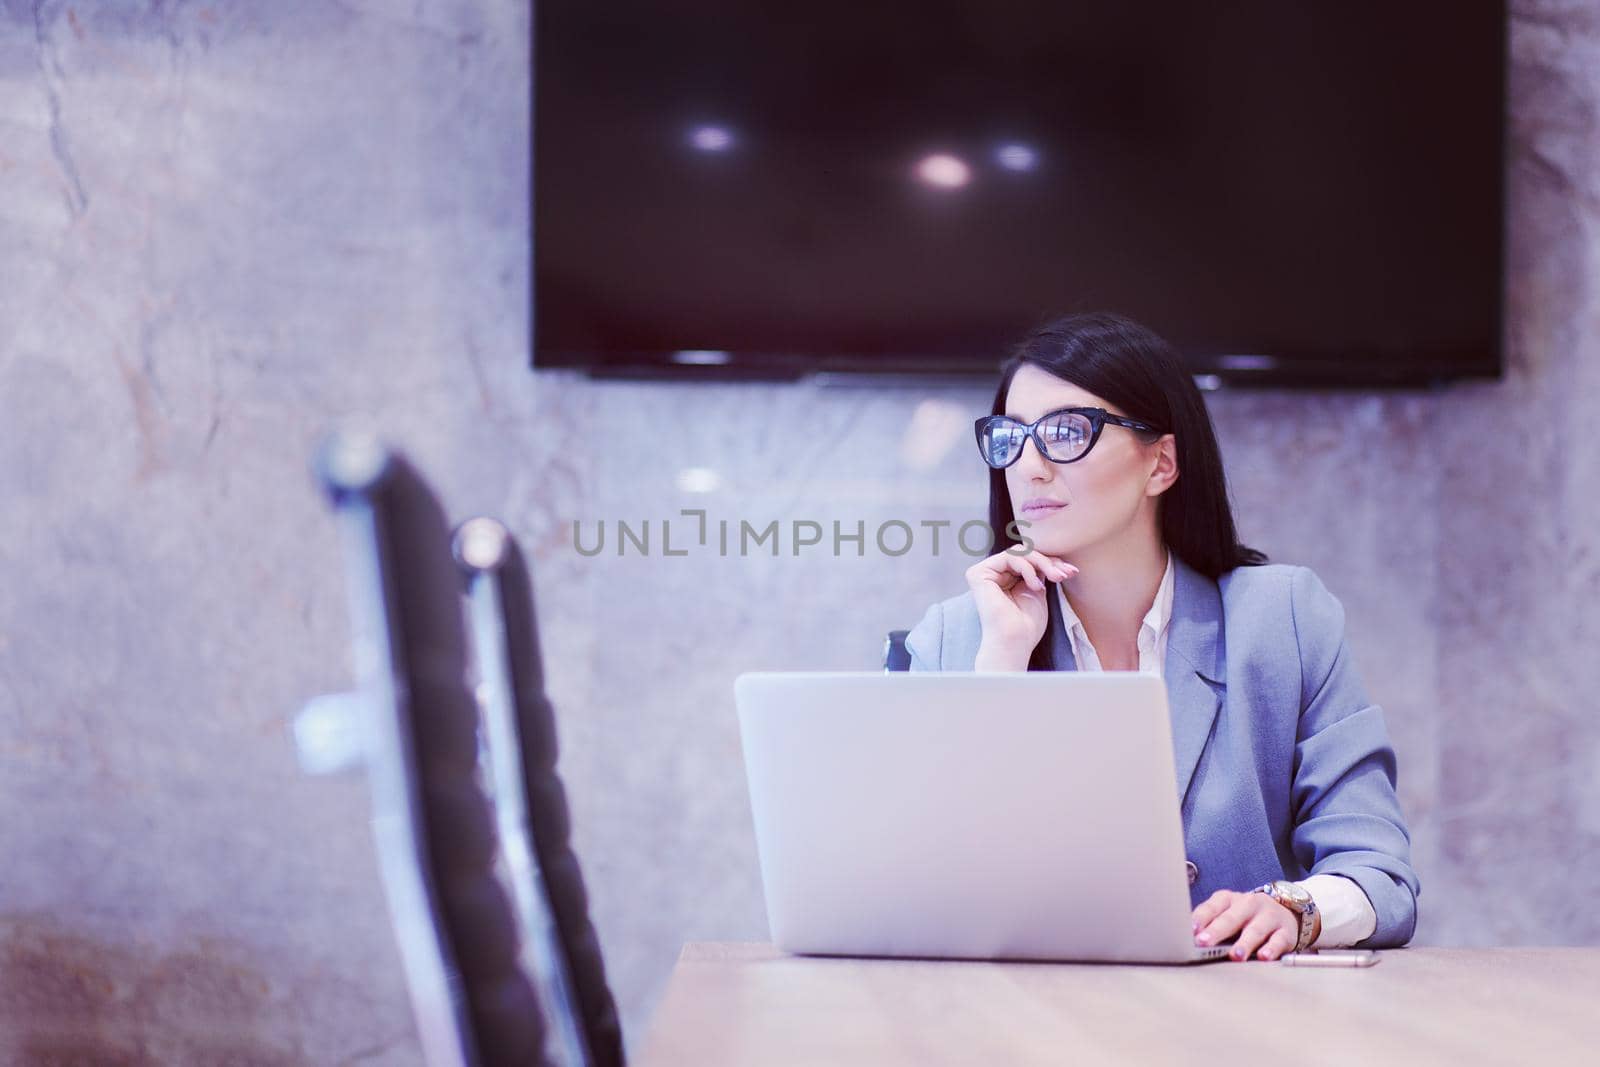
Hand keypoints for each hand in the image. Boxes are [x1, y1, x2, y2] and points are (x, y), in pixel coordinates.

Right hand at [965, 548, 1077, 669]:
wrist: (1015, 642)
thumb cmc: (1027, 625)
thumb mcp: (1037, 590)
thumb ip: (1038, 570)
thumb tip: (1051, 554)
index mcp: (1004, 579)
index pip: (1028, 559)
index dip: (1050, 562)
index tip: (1071, 571)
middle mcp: (991, 574)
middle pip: (1023, 553)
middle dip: (1048, 561)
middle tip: (1065, 574)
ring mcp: (983, 573)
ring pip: (1018, 552)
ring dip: (1042, 563)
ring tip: (1055, 578)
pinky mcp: (978, 574)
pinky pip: (1009, 557)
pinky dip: (1028, 568)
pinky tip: (1035, 585)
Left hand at [1191, 889, 1302, 961]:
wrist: (1284, 911)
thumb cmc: (1246, 916)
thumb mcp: (1227, 913)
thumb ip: (1209, 923)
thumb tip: (1186, 938)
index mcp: (1229, 899)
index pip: (1212, 907)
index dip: (1200, 918)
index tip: (1191, 931)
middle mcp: (1249, 904)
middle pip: (1231, 918)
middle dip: (1217, 931)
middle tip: (1204, 942)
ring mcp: (1268, 916)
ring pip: (1255, 930)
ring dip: (1244, 943)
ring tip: (1235, 956)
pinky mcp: (1285, 931)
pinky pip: (1278, 940)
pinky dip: (1271, 949)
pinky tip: (1264, 957)